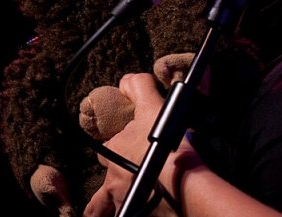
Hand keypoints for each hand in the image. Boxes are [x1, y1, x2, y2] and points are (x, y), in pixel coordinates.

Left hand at [83, 73, 167, 216]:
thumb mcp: (153, 106)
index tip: (123, 148)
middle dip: (105, 189)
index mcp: (116, 153)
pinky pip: (127, 216)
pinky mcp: (139, 215)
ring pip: (104, 211)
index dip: (114, 147)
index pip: (107, 148)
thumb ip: (139, 88)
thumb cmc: (167, 145)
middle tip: (116, 187)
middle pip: (99, 189)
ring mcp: (125, 202)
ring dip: (106, 210)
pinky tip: (140, 213)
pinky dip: (131, 214)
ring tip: (114, 209)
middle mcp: (115, 182)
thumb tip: (128, 79)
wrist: (182, 182)